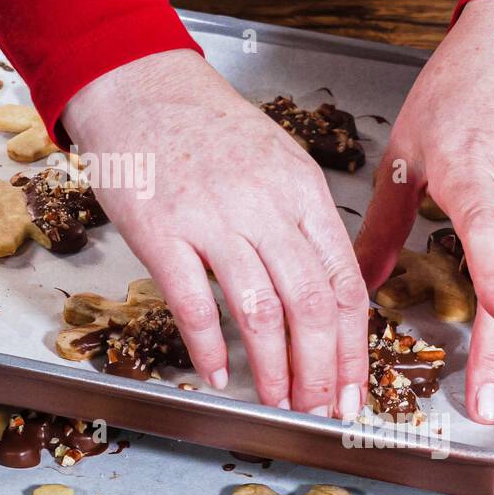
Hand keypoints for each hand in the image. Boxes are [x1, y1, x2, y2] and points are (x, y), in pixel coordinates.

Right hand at [62, 50, 368, 416]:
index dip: (355, 346)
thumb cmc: (205, 127)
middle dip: (322, 371)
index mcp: (301, 189)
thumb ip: (304, 220)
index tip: (355, 386)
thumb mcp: (276, 160)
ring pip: (261, 312)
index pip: (345, 282)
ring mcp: (211, 217)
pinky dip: (209, 348)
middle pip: (311, 305)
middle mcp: (264, 204)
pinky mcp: (160, 229)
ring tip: (277, 402)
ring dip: (274, 370)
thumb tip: (331, 289)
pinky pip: (193, 303)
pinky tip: (217, 374)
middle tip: (321, 409)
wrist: (138, 84)